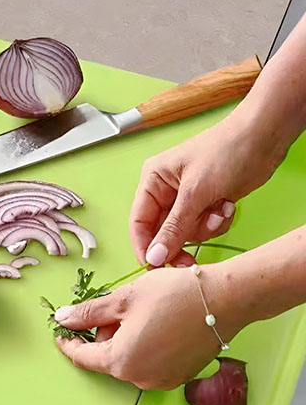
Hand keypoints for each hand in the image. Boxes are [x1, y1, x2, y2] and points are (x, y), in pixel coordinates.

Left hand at [54, 265, 245, 389]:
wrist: (224, 299)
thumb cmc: (172, 295)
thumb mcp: (123, 299)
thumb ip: (89, 313)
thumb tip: (62, 318)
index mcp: (121, 362)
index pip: (83, 358)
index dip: (68, 343)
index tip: (60, 332)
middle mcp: (140, 379)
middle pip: (107, 358)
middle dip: (103, 334)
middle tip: (113, 306)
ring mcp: (163, 381)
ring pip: (129, 360)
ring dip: (123, 339)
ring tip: (138, 310)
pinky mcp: (180, 376)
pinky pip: (149, 362)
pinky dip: (143, 346)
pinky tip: (155, 322)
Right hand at [130, 114, 287, 267]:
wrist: (265, 137)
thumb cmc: (226, 151)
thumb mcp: (196, 193)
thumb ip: (174, 228)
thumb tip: (154, 257)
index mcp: (153, 181)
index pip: (139, 221)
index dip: (145, 246)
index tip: (155, 267)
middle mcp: (166, 190)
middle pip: (162, 232)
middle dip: (181, 241)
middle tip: (190, 261)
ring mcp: (187, 198)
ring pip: (185, 233)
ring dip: (204, 228)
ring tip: (219, 210)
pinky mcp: (206, 203)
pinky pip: (204, 228)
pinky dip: (217, 222)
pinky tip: (227, 204)